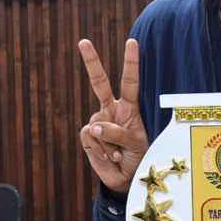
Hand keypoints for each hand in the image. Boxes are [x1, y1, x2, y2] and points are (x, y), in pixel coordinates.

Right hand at [78, 38, 148, 195]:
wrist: (126, 179)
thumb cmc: (138, 158)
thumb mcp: (136, 144)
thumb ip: (119, 133)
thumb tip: (94, 126)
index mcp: (129, 108)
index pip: (129, 81)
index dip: (130, 62)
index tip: (131, 42)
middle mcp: (112, 110)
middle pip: (99, 82)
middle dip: (91, 61)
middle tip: (83, 41)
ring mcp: (98, 122)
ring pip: (98, 123)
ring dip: (110, 142)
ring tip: (120, 154)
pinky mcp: (87, 136)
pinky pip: (90, 136)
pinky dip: (100, 149)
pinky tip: (109, 156)